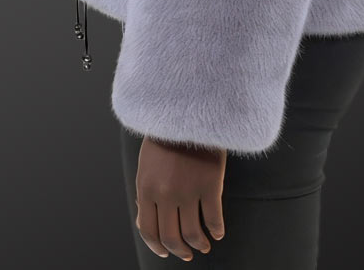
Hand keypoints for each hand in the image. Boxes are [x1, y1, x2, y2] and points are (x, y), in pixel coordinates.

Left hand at [133, 134, 225, 259]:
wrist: (187, 110)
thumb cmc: (166, 136)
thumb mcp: (147, 164)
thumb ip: (145, 192)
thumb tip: (144, 217)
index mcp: (146, 189)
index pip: (149, 230)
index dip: (157, 246)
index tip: (165, 252)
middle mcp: (166, 194)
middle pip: (171, 238)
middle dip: (179, 251)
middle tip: (187, 254)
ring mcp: (188, 191)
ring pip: (193, 233)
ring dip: (199, 244)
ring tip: (204, 245)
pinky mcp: (210, 184)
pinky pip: (214, 219)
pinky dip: (217, 231)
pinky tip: (218, 232)